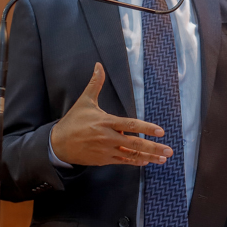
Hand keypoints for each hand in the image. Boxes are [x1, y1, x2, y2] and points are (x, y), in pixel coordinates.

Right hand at [50, 63, 172, 166]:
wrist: (57, 144)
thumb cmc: (73, 121)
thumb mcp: (84, 101)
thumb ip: (95, 83)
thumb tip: (98, 65)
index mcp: (105, 122)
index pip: (130, 124)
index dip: (146, 128)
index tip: (160, 132)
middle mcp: (107, 137)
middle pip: (134, 143)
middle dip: (153, 147)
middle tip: (168, 150)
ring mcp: (106, 150)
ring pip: (130, 155)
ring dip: (148, 157)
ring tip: (163, 159)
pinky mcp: (103, 160)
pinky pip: (122, 162)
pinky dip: (135, 162)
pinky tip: (146, 162)